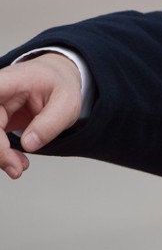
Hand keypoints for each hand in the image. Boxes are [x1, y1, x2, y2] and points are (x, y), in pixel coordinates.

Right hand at [0, 52, 83, 178]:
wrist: (59, 81)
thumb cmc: (60, 85)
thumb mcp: (66, 102)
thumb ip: (49, 123)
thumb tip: (28, 145)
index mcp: (10, 82)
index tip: (1, 136)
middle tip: (16, 168)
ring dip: (0, 156)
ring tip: (18, 168)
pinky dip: (3, 155)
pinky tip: (16, 162)